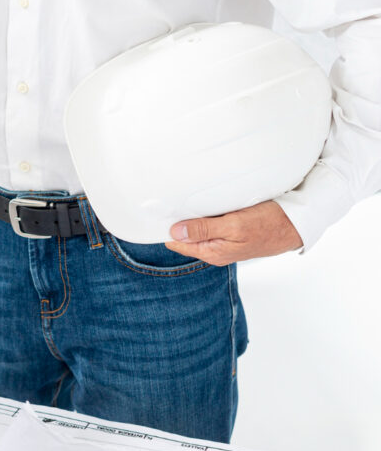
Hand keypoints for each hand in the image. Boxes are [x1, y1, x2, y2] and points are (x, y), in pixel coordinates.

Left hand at [164, 200, 302, 265]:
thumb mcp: (234, 226)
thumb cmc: (270, 225)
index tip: (154, 211)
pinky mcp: (229, 232)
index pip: (176, 242)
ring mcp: (221, 241)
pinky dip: (203, 213)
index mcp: (212, 252)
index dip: (165, 227)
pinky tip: (201, 202)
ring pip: (195, 228)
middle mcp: (214, 249)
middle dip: (175, 220)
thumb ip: (204, 230)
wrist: (296, 224)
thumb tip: (175, 232)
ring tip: (180, 199)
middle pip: (183, 235)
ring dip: (189, 215)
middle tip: (165, 200)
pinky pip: (208, 223)